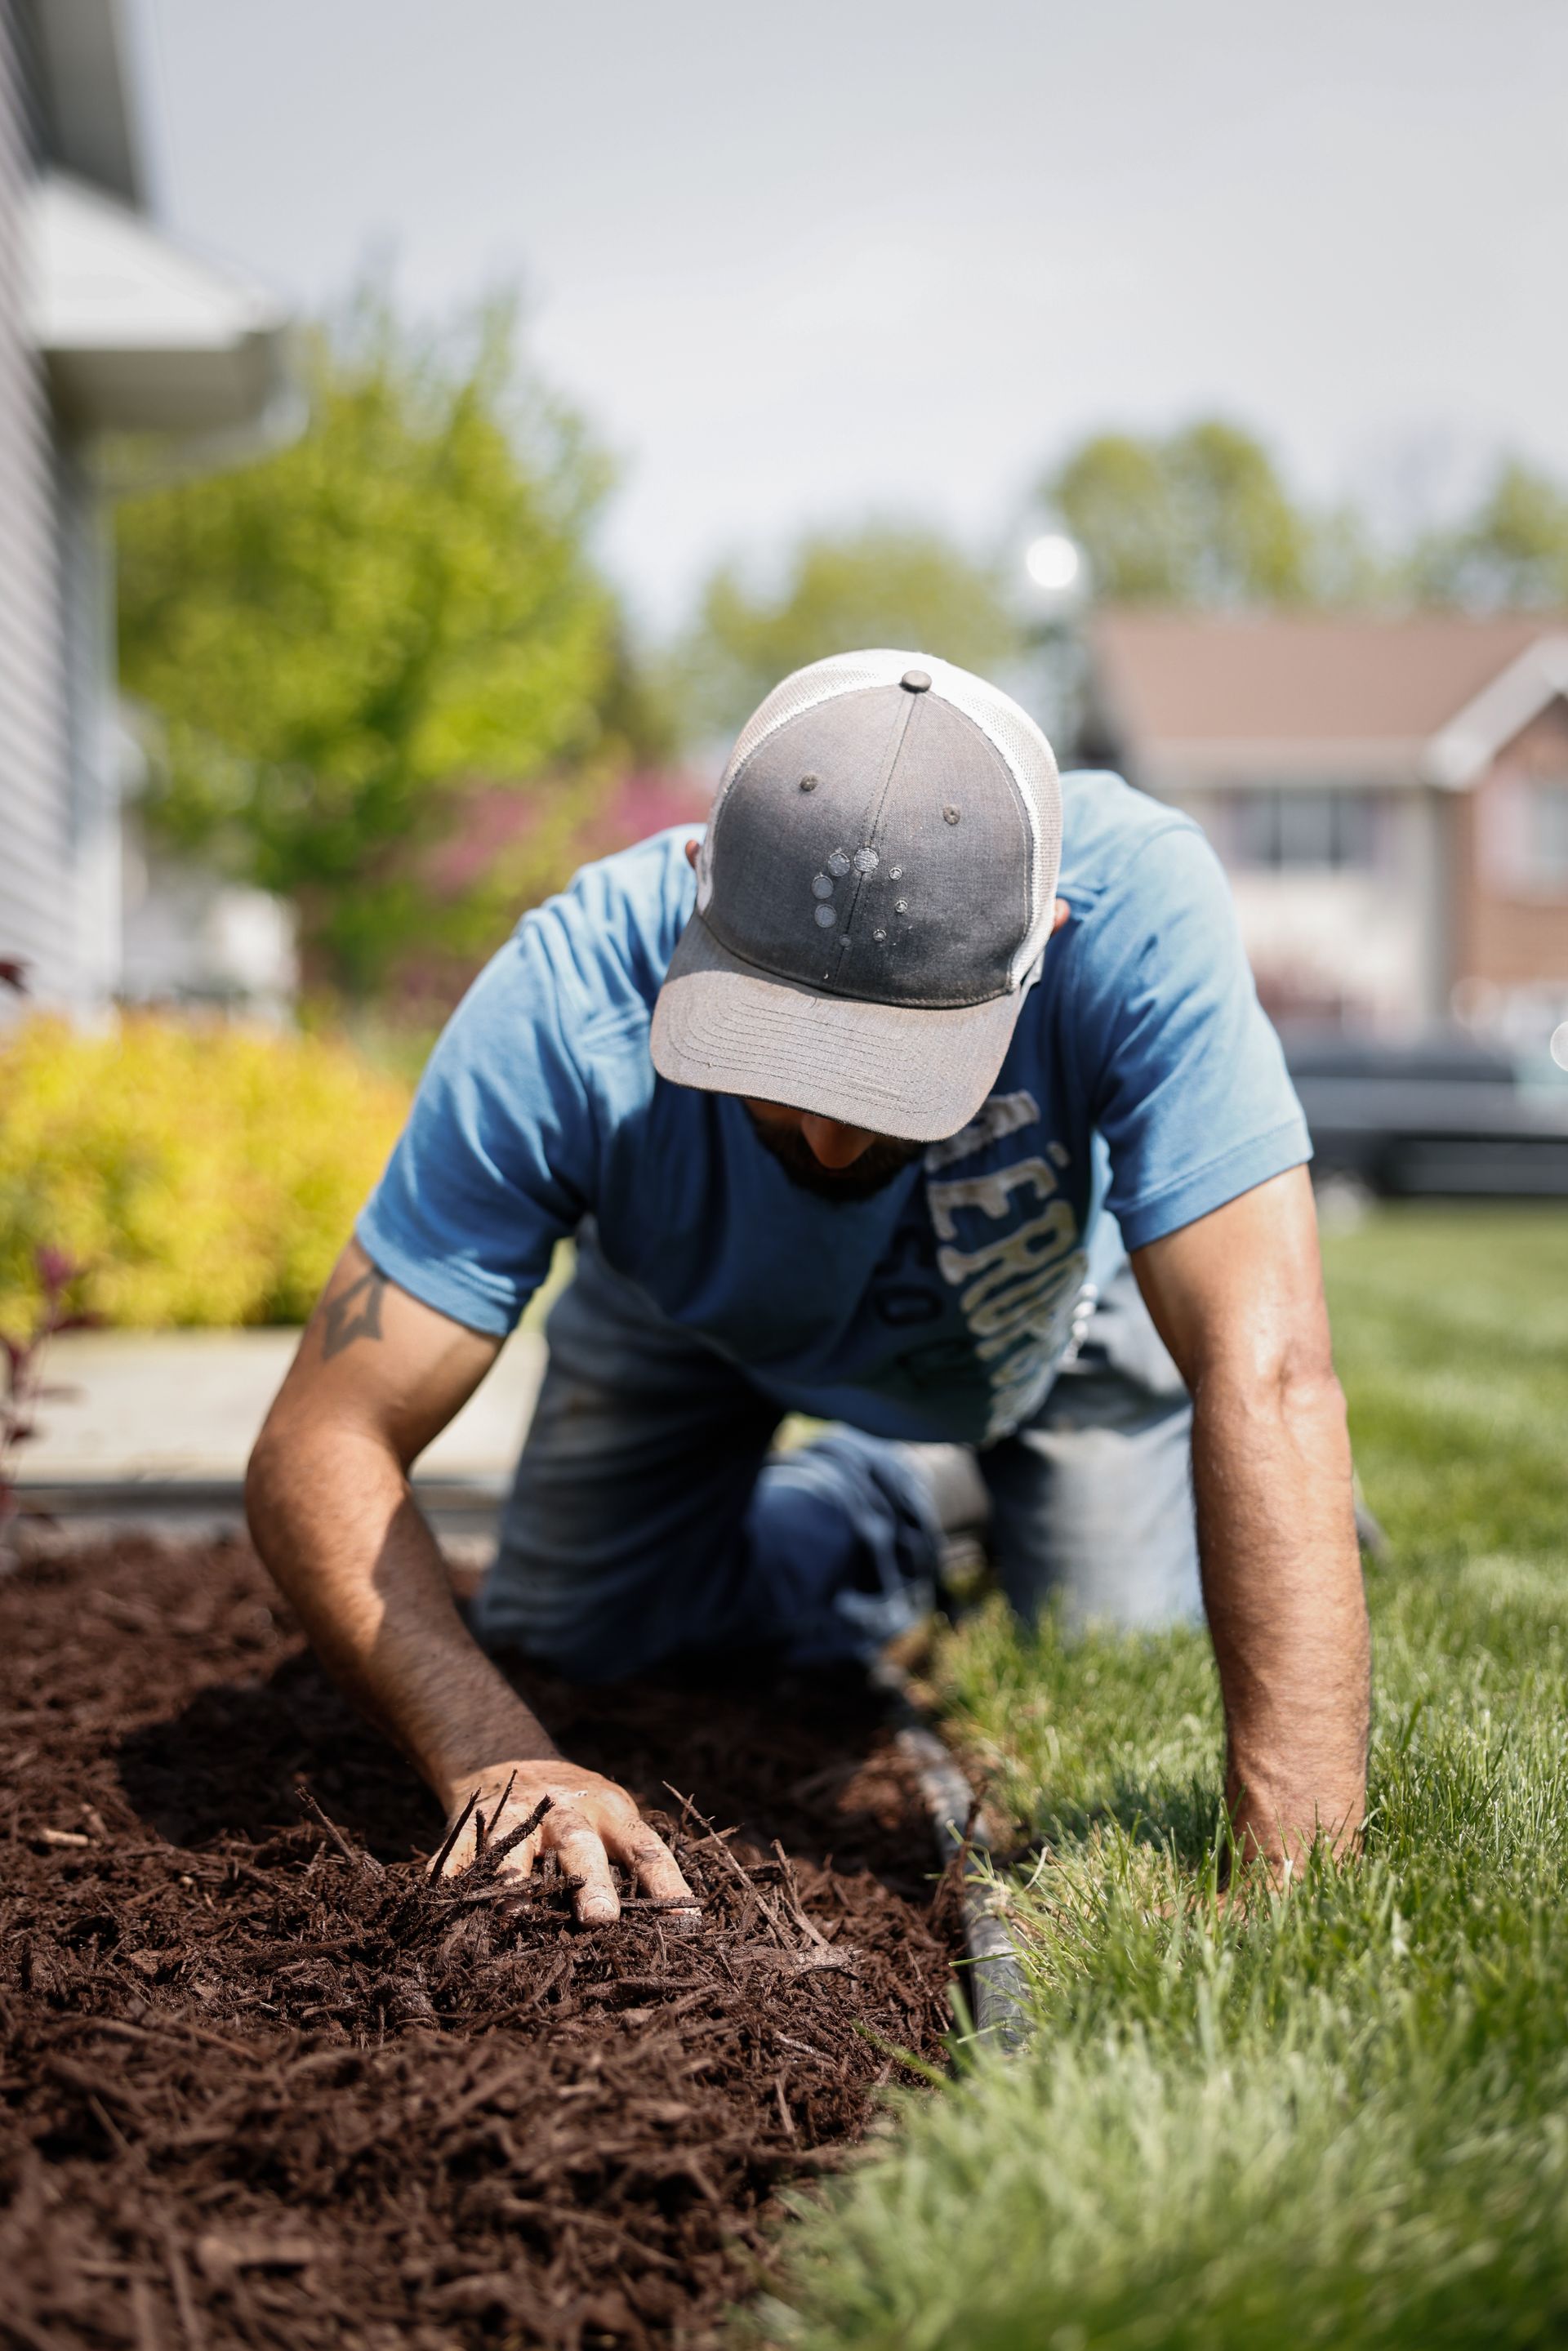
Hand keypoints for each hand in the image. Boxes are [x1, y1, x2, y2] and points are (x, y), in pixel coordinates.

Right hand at [432, 1759, 697, 1928]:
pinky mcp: (470, 1831)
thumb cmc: (577, 1810)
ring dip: (515, 1883)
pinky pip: (457, 1858)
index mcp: (609, 1814)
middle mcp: (563, 1813)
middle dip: (591, 1883)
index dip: (666, 1883)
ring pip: (514, 1849)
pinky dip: (451, 1881)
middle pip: (580, 1845)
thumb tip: (680, 1929)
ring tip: (513, 1919)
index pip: (645, 1848)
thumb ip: (633, 1863)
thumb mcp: (612, 1818)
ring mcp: (513, 1819)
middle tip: (602, 1921)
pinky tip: (448, 1907)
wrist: (506, 1760)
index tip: (686, 1925)